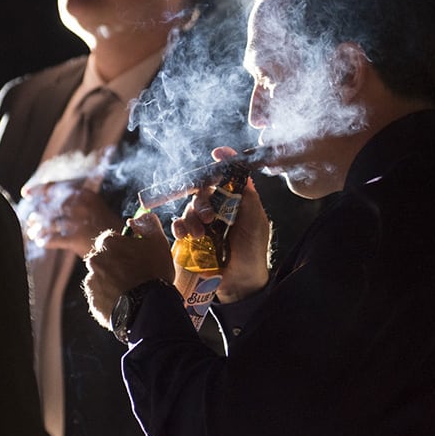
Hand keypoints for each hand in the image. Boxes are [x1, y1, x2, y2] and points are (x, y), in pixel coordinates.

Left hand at [19, 182, 122, 257]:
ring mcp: (78, 222)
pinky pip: (52, 239)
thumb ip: (73, 199)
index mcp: (84, 194)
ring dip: (37, 228)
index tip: (26, 193)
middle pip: (48, 206)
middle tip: (31, 220)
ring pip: (48, 223)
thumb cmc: (103, 224)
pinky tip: (41, 242)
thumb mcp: (92, 204)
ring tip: (32, 232)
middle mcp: (80, 205)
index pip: (55, 188)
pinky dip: (44, 240)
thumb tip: (46, 195)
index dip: (38, 190)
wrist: (121, 243)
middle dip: (37, 214)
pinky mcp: (76, 239)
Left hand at [83, 212, 175, 328]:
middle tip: (134, 275)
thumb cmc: (154, 273)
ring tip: (131, 291)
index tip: (135, 257)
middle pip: (104, 259)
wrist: (149, 308)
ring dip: (112, 282)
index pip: (111, 240)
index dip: (124, 247)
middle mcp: (95, 260)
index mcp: (108, 243)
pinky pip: (101, 298)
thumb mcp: (158, 242)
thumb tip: (139, 217)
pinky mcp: (94, 302)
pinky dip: (110, 299)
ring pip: (101, 279)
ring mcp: (92, 282)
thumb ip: (148, 224)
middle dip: (115, 265)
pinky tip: (126, 303)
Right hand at [172, 147, 270, 302]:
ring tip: (201, 234)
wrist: (241, 282)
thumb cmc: (253, 251)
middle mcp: (219, 207)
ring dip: (192, 217)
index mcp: (236, 200)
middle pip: (203, 190)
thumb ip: (248, 199)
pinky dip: (178, 226)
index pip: (228, 175)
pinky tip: (183, 234)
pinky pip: (179, 225)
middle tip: (209, 218)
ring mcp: (204, 222)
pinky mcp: (191, 237)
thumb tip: (243, 174)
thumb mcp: (255, 222)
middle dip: (202, 200)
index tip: (217, 153)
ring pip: (190, 207)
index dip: (223, 162)